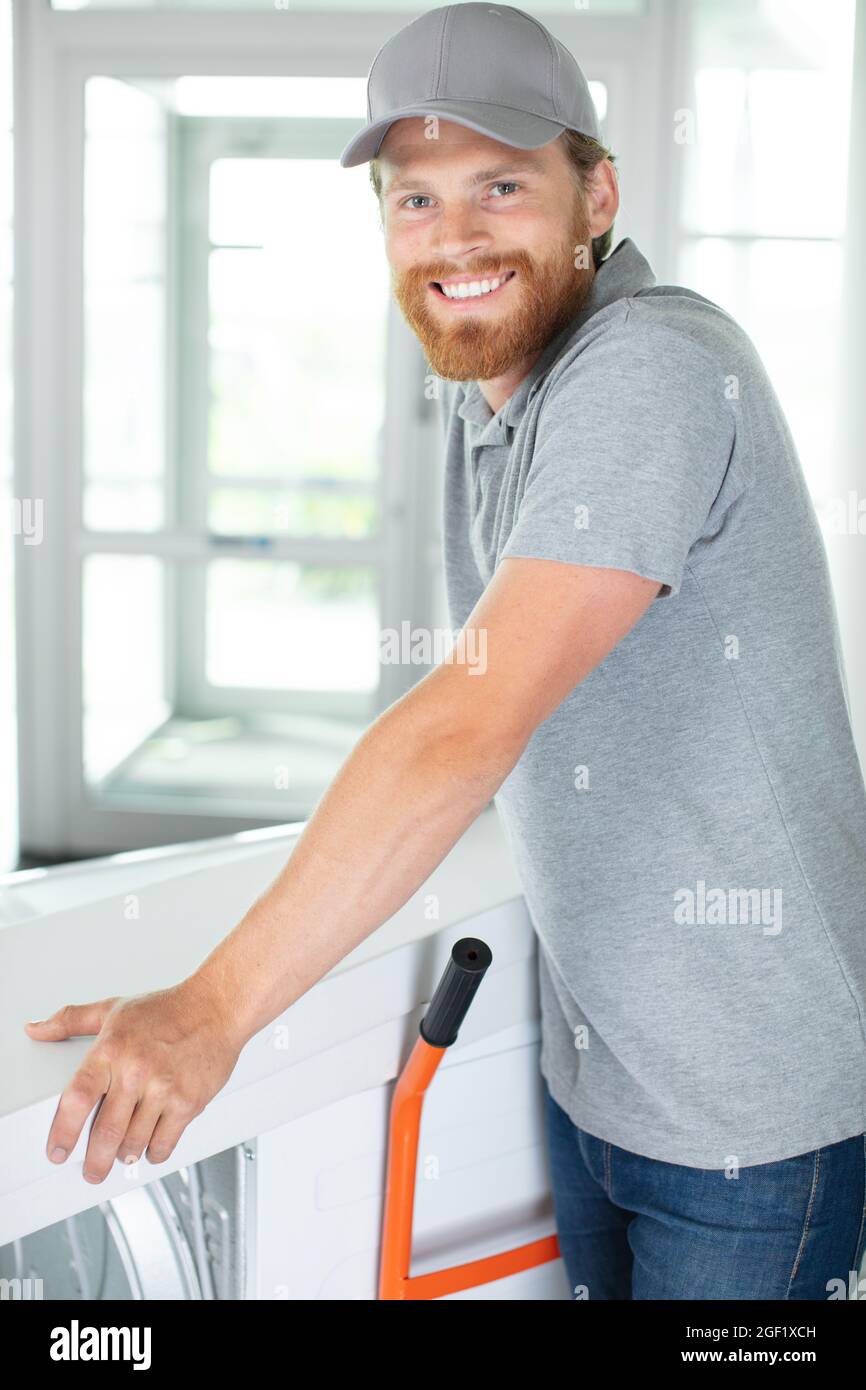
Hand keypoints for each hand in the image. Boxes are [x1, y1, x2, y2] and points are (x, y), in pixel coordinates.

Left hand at [23, 976, 244, 1183]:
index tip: (57, 1151)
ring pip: (134, 1143)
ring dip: (125, 1156)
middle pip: (105, 1132)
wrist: (217, 1007)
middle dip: (94, 1161)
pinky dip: (153, 1153)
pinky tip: (150, 1147)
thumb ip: (71, 1020)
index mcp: (112, 1050)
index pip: (77, 1098)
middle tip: (92, 1171)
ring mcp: (164, 1088)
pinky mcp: (188, 1102)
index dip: (63, 1131)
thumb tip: (36, 1029)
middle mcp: (136, 1070)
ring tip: (123, 1154)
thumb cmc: (168, 1009)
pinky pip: (164, 1143)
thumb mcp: (114, 1009)